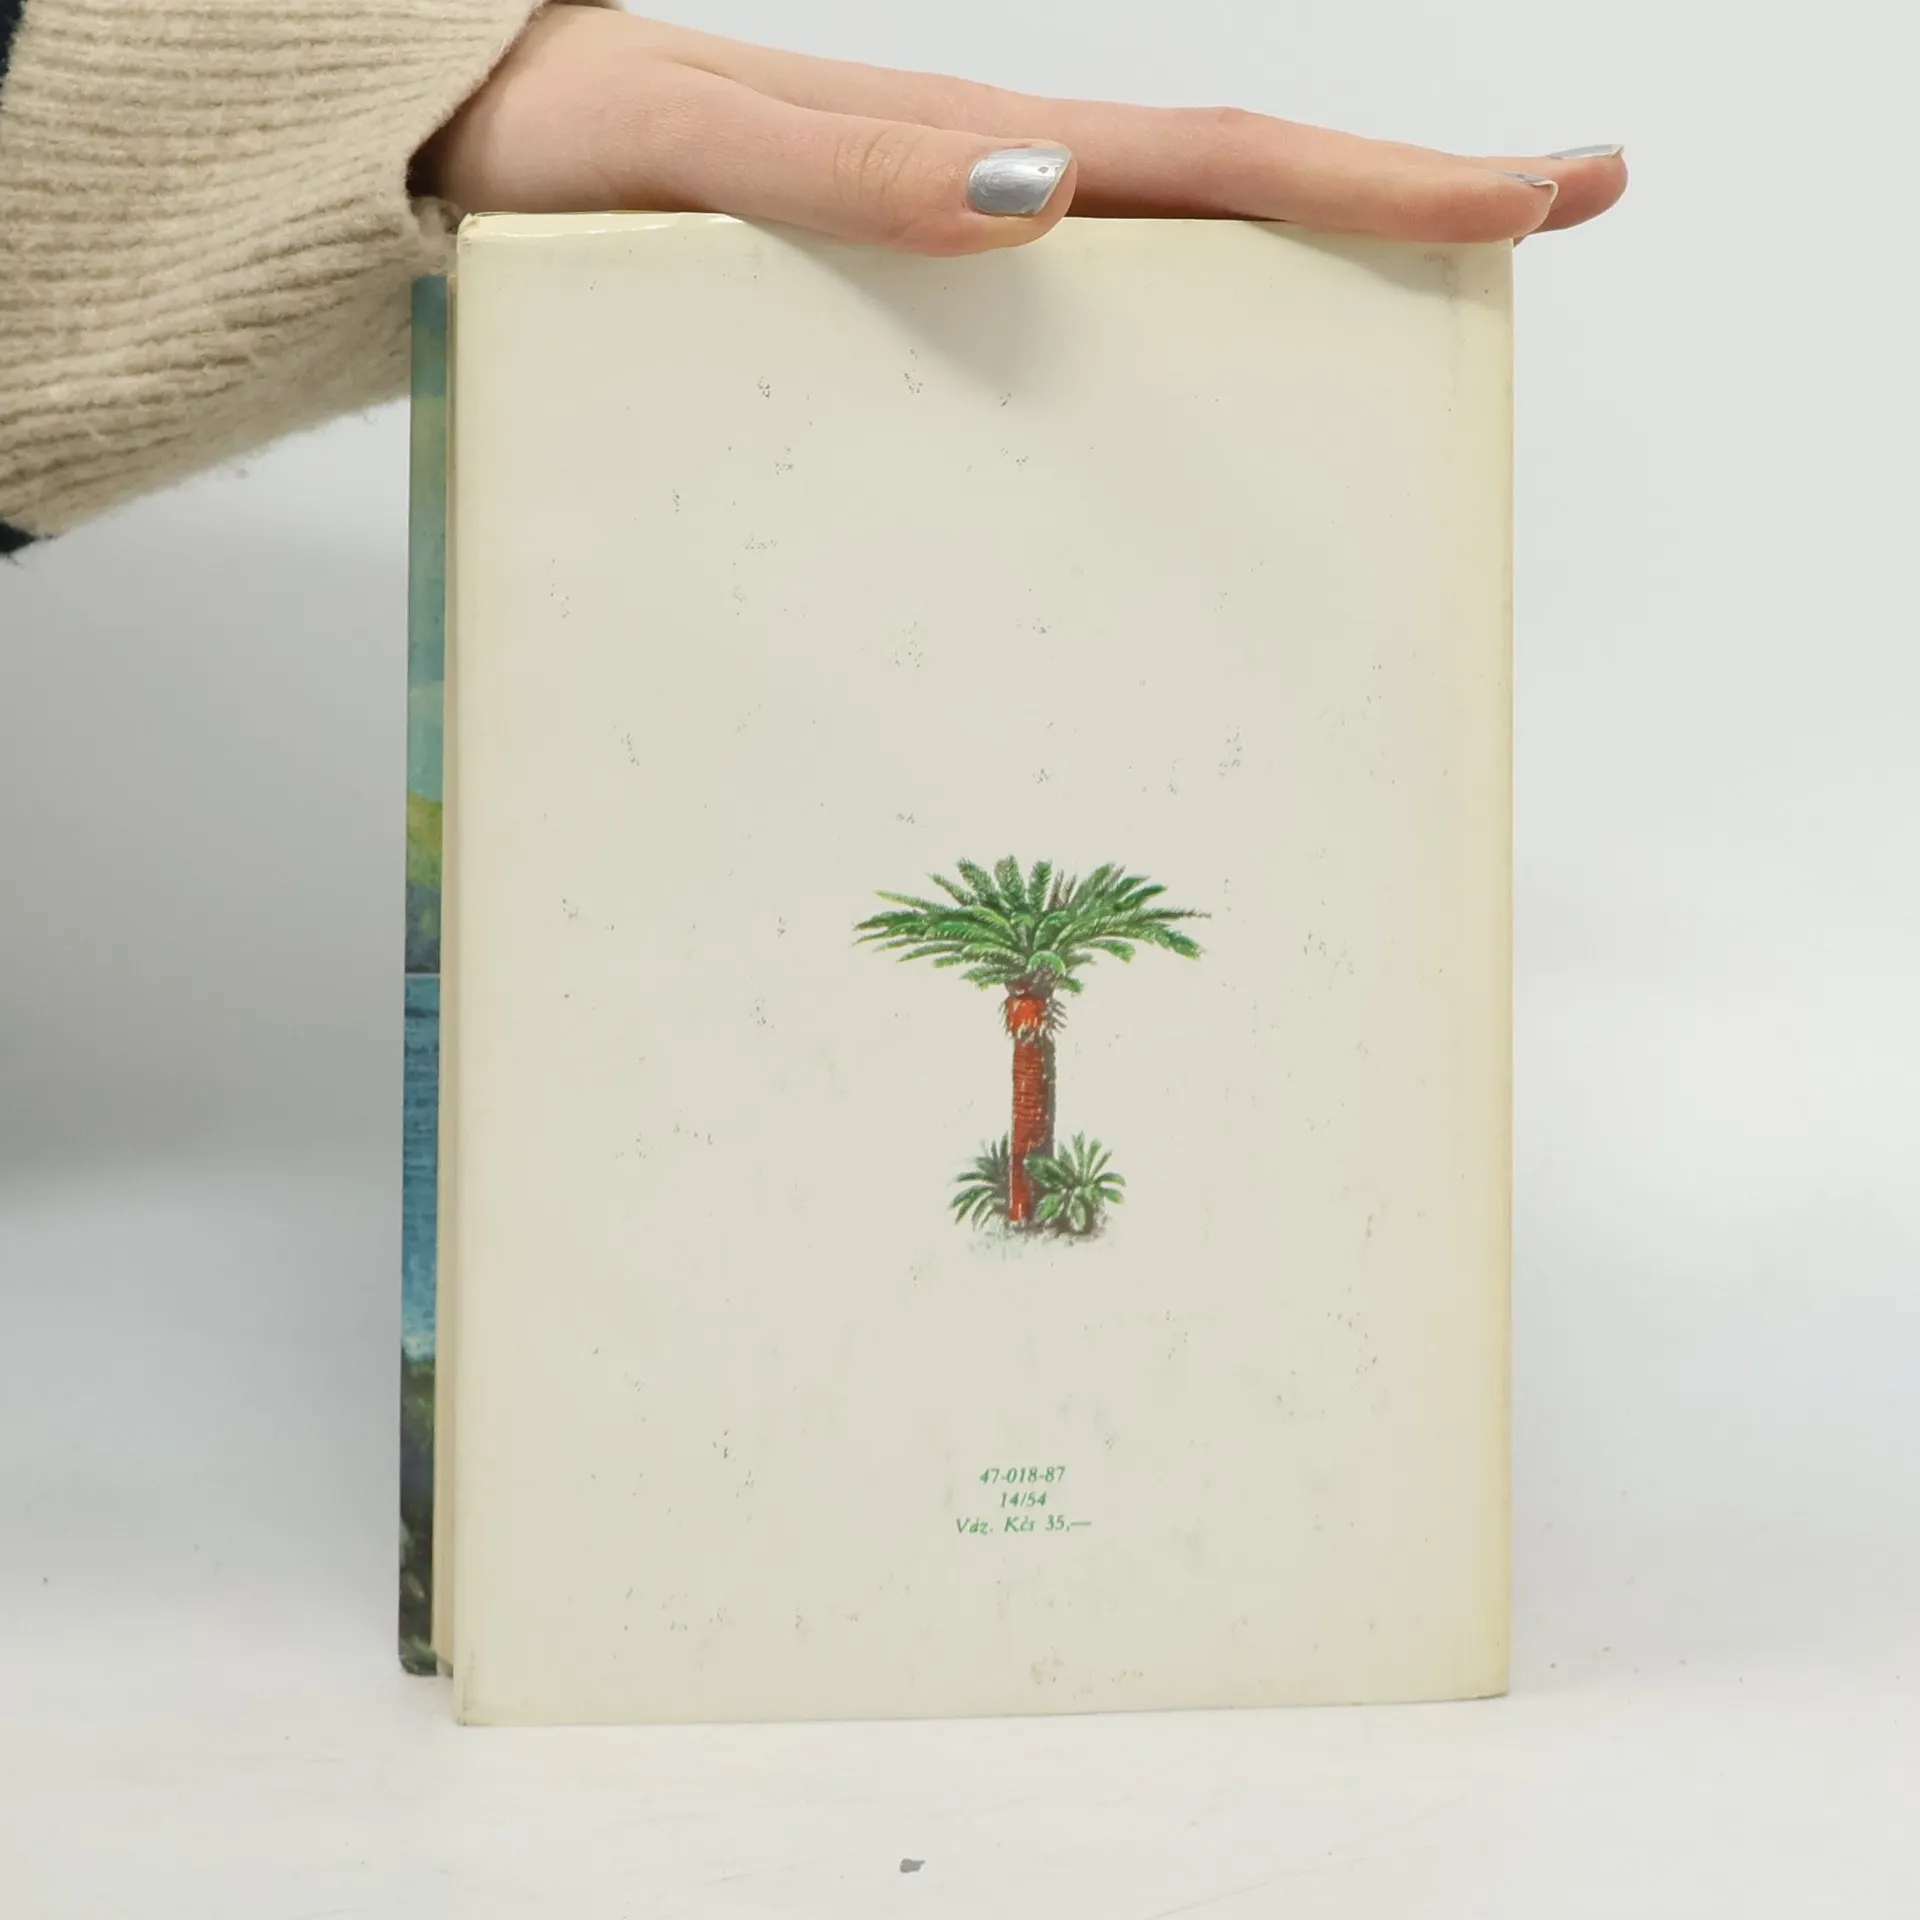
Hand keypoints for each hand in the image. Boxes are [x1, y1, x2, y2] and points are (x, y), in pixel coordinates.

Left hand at [419, 8, 1625, 254]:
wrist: (443, 140)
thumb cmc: (542, 144)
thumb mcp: (688, 146)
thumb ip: (849, 175)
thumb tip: (1046, 194)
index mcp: (966, 139)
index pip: (1222, 158)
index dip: (1396, 181)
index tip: (1558, 186)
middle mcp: (980, 178)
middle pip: (1232, 193)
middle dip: (1401, 208)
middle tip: (1543, 227)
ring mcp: (943, 226)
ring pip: (1162, 252)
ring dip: (1299, 273)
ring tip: (1406, 333)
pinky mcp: (892, 280)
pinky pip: (1060, 313)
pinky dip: (1158, 334)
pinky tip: (1182, 399)